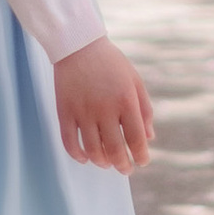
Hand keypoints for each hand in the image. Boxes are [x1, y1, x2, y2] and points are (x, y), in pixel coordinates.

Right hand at [53, 35, 154, 170]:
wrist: (78, 44)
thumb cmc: (111, 63)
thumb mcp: (135, 81)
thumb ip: (145, 109)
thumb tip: (149, 138)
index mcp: (126, 100)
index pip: (136, 138)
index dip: (140, 155)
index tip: (142, 162)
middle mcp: (105, 108)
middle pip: (115, 149)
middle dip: (123, 165)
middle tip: (126, 169)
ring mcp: (83, 111)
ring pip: (92, 150)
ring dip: (102, 162)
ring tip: (107, 163)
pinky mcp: (64, 111)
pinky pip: (69, 142)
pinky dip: (78, 155)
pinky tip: (85, 158)